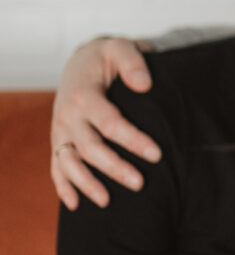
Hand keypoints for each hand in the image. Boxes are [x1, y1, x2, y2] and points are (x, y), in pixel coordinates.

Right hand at [51, 36, 161, 209]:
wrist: (80, 63)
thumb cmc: (106, 59)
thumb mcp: (120, 49)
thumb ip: (133, 62)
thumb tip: (144, 84)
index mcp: (83, 94)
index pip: (109, 122)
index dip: (132, 140)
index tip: (156, 154)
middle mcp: (67, 116)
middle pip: (90, 148)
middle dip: (114, 167)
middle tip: (140, 183)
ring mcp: (61, 131)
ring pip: (69, 162)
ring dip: (86, 183)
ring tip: (106, 201)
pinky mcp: (60, 141)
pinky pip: (57, 167)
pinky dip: (63, 186)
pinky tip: (75, 205)